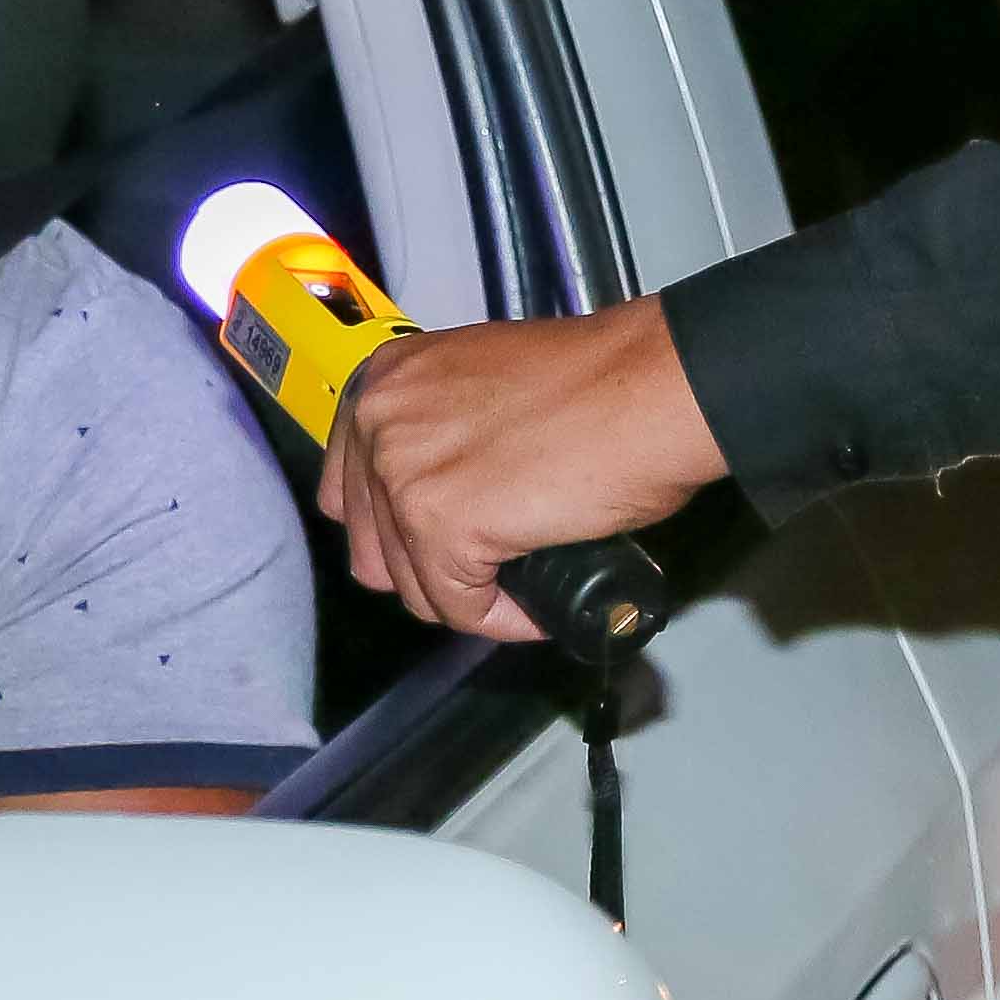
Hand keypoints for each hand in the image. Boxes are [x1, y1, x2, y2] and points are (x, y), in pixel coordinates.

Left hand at [321, 298, 726, 640]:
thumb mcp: (486, 382)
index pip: (350, 490)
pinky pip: (460, 608)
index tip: (433, 545)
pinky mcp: (441, 526)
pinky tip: (537, 606)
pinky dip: (503, 619)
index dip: (396, 530)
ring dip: (469, 598)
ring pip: (414, 586)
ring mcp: (403, 475)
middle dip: (430, 571)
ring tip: (521, 589)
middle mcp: (379, 421)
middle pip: (373, 546)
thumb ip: (445, 426)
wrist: (650, 387)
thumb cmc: (601, 379)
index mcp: (387, 380)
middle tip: (484, 571)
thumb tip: (450, 485)